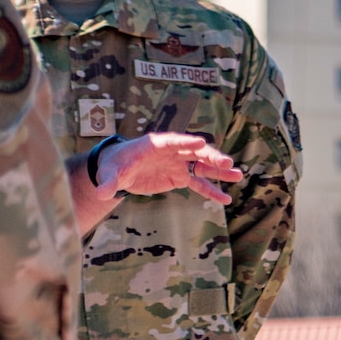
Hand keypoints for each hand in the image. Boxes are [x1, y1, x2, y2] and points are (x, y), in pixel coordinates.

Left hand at [99, 132, 243, 204]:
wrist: (118, 170)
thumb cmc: (114, 165)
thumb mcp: (110, 173)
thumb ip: (109, 182)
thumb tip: (103, 193)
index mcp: (155, 144)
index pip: (173, 141)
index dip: (186, 142)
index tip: (201, 142)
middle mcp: (171, 151)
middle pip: (194, 152)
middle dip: (211, 157)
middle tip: (228, 163)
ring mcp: (177, 164)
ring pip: (201, 166)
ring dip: (218, 171)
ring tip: (237, 175)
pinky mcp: (179, 177)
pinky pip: (198, 184)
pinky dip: (211, 191)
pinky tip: (225, 198)